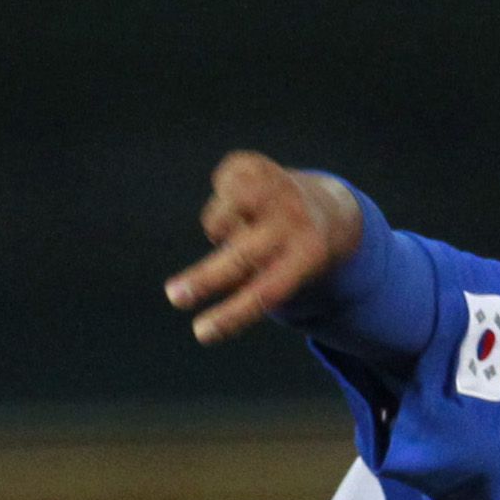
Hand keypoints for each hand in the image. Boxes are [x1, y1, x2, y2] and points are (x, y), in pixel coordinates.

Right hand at [165, 153, 363, 343]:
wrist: (324, 209)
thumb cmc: (292, 258)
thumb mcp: (286, 276)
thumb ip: (254, 286)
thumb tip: (208, 281)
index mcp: (308, 256)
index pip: (264, 291)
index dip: (230, 315)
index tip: (201, 334)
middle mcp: (293, 221)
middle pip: (241, 257)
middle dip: (204, 280)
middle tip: (174, 297)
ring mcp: (274, 188)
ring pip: (219, 222)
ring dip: (218, 232)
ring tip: (240, 229)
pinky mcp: (253, 166)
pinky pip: (216, 192)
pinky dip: (222, 200)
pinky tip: (243, 203)